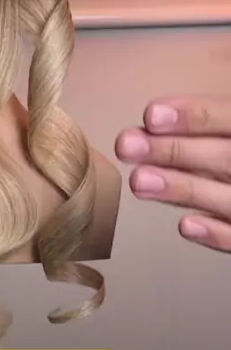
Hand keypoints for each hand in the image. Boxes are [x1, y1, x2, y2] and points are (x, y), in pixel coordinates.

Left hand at [115, 96, 230, 252]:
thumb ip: (219, 119)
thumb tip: (160, 116)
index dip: (195, 114)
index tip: (151, 115)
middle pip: (227, 156)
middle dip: (176, 150)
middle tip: (128, 146)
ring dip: (186, 189)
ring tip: (141, 181)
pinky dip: (219, 234)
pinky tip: (186, 226)